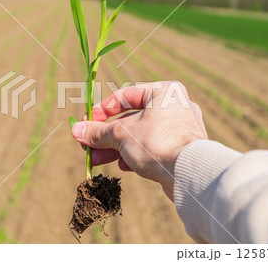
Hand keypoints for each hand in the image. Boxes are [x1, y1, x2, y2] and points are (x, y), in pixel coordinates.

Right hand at [71, 81, 207, 199]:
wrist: (191, 176)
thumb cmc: (158, 144)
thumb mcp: (121, 135)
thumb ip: (97, 131)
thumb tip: (76, 130)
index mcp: (164, 92)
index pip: (125, 96)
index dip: (101, 110)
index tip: (85, 123)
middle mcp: (174, 107)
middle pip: (130, 119)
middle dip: (105, 134)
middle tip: (86, 144)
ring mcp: (179, 129)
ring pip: (139, 135)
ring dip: (114, 147)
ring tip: (95, 159)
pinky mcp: (180, 150)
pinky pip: (152, 148)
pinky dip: (134, 155)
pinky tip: (123, 166)